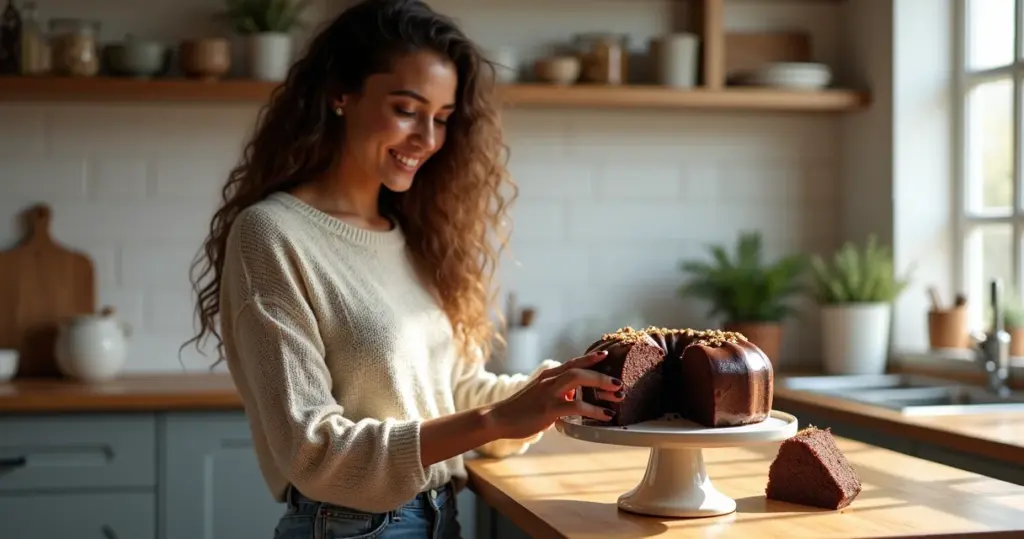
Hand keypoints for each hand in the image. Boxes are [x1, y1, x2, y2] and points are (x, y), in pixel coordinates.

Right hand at [487, 350, 623, 440]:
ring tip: (617, 394)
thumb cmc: (520, 410)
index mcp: (548, 376)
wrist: (498, 419)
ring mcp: (548, 393)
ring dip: (600, 385)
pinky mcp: (548, 408)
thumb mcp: (540, 396)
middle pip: (579, 368)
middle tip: (618, 382)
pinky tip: (605, 415)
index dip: (590, 358)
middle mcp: (549, 380)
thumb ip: (558, 392)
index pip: (573, 362)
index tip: (606, 355)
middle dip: (601, 373)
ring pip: (578, 380)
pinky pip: (575, 405)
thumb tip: (575, 395)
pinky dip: (594, 409)